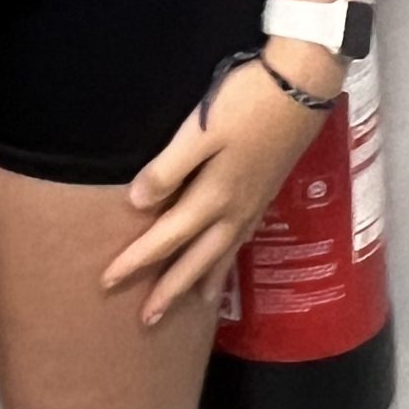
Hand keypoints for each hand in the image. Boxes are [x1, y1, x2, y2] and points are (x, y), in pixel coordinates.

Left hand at [100, 50, 335, 329]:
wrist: (301, 87)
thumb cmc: (245, 103)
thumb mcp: (201, 131)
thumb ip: (168, 168)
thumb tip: (137, 203)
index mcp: (214, 197)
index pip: (166, 238)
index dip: (136, 260)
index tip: (108, 282)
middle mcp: (234, 210)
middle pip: (196, 259)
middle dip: (170, 290)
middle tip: (147, 322)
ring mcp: (253, 204)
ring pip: (222, 255)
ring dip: (202, 282)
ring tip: (192, 306)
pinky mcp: (265, 193)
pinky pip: (240, 242)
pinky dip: (228, 261)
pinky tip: (225, 259)